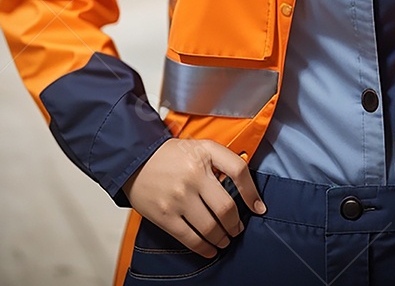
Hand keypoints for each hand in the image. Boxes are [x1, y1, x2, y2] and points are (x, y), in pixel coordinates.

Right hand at [122, 138, 265, 257]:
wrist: (136, 160)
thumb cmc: (171, 154)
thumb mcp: (200, 146)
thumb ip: (222, 160)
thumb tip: (243, 187)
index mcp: (205, 153)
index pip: (238, 170)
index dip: (252, 192)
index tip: (258, 207)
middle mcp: (193, 175)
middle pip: (226, 207)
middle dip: (236, 224)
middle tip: (237, 228)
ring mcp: (179, 197)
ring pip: (210, 227)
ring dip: (222, 238)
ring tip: (224, 239)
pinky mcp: (165, 215)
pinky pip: (191, 239)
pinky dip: (204, 248)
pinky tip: (210, 249)